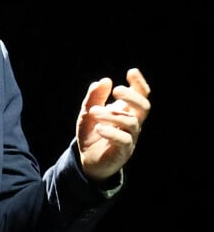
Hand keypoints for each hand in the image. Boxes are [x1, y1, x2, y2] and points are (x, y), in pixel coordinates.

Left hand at [77, 67, 150, 181]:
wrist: (87, 159)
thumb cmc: (92, 133)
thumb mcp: (88, 113)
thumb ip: (94, 97)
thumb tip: (104, 80)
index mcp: (127, 111)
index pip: (141, 95)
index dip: (139, 83)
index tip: (131, 72)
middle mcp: (133, 122)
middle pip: (144, 107)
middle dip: (132, 96)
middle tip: (117, 90)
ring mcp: (131, 137)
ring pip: (131, 122)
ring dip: (111, 114)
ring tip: (93, 112)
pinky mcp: (124, 151)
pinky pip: (124, 140)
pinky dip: (111, 132)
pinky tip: (99, 128)